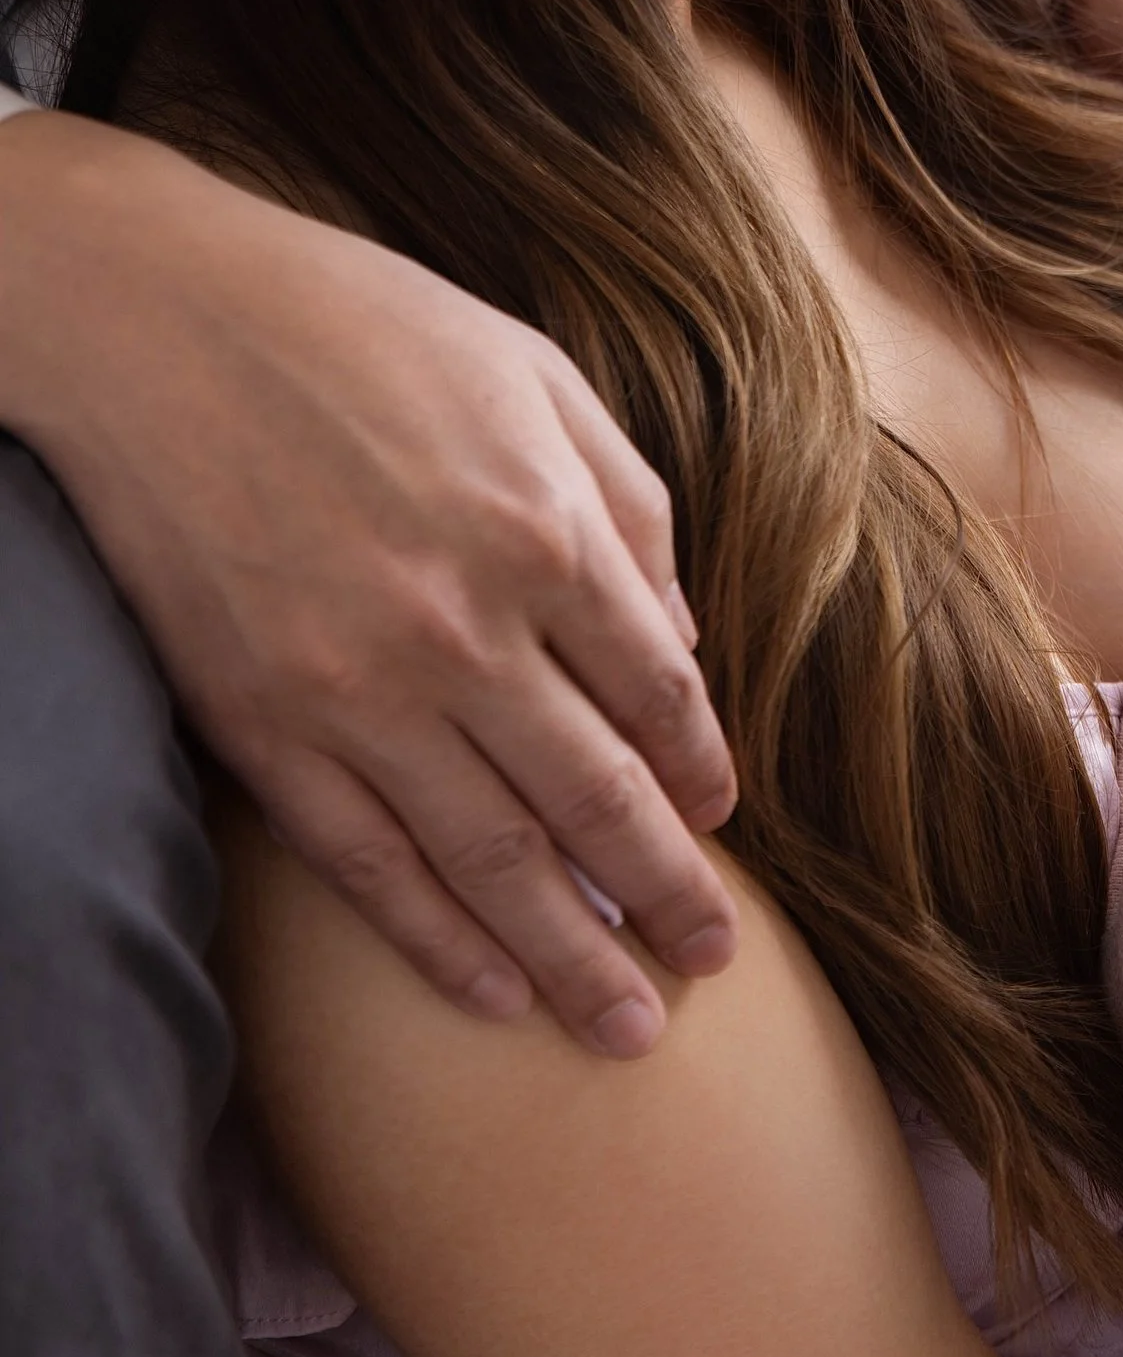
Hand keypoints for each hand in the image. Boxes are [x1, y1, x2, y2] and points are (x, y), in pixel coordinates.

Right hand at [0, 111, 740, 1055]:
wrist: (167, 327)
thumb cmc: (367, 330)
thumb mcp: (537, 376)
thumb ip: (625, 506)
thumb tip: (675, 641)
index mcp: (547, 531)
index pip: (656, 693)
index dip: (698, 771)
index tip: (721, 823)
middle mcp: (466, 630)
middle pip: (594, 798)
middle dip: (665, 895)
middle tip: (709, 967)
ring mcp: (358, 692)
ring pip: (489, 861)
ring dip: (566, 957)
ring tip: (623, 1028)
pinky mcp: (263, 729)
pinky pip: (365, 865)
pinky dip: (433, 941)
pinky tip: (486, 991)